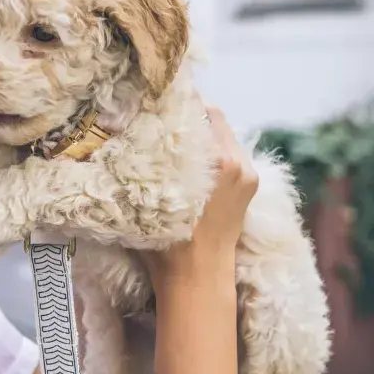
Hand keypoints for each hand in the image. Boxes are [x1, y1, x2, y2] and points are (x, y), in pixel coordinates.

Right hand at [141, 103, 258, 292]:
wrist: (198, 278)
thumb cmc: (166, 245)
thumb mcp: (150, 195)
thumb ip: (146, 161)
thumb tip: (123, 130)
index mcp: (218, 161)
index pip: (200, 108)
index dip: (177, 98)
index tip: (157, 95)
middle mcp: (237, 161)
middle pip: (213, 116)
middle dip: (187, 113)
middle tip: (161, 112)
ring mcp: (248, 173)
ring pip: (222, 133)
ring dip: (200, 131)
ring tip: (174, 135)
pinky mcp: (250, 184)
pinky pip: (230, 152)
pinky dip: (213, 148)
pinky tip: (191, 158)